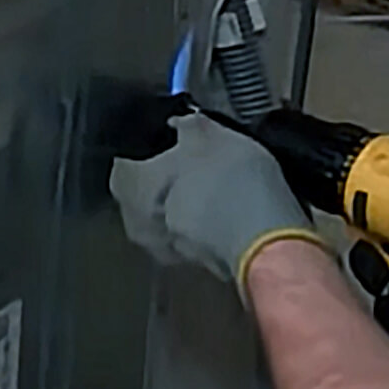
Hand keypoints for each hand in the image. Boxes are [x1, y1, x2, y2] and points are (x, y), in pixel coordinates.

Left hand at [109, 112, 324, 292]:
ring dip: (182, 203)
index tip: (161, 140)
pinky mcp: (196, 265)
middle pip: (142, 194)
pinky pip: (192, 236)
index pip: (122, 163)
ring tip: (211, 185)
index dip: (142, 149)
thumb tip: (179, 123)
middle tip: (187, 161)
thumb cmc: (230, 182)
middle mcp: (138, 223)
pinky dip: (202, 223)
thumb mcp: (212, 135)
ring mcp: (167, 250)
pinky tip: (225, 210)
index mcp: (131, 187)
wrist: (267, 241)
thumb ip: (188, 126)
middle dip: (160, 179)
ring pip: (167, 218)